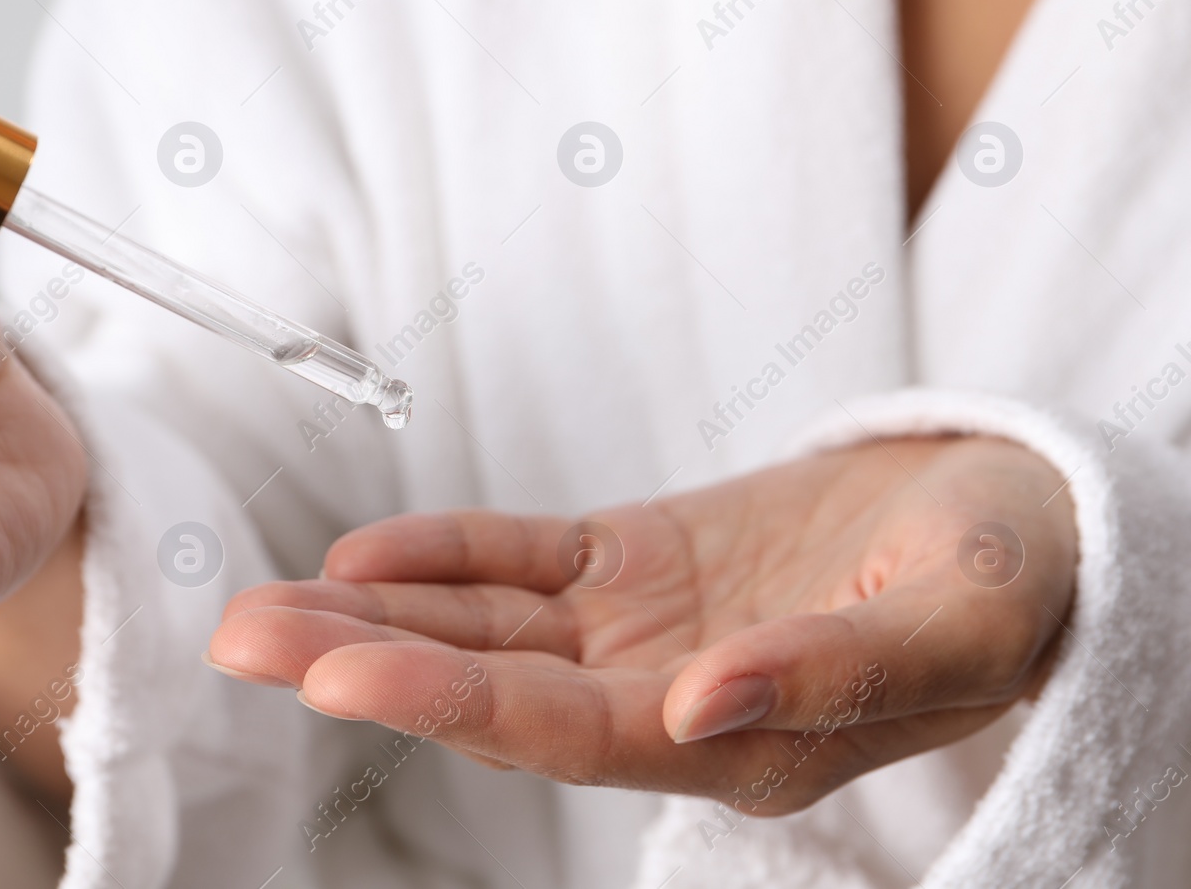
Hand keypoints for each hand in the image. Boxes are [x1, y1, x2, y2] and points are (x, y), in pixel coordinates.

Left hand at [208, 435, 1075, 811]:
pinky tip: (366, 551)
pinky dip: (449, 553)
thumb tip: (705, 705)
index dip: (450, 702)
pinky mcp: (637, 561)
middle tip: (240, 639)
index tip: (339, 676)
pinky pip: (526, 560)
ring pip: (485, 625)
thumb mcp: (956, 624)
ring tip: (261, 605)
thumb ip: (835, 672)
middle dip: (362, 663)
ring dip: (372, 612)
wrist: (1013, 514)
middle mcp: (665, 695)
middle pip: (490, 687)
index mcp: (737, 738)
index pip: (566, 732)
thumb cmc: (1008, 579)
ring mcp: (641, 627)